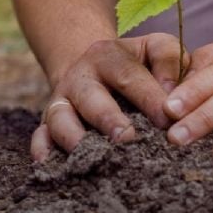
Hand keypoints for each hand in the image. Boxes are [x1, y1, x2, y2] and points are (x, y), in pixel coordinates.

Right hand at [31, 33, 187, 160]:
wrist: (94, 66)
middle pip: (91, 98)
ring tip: (95, 156)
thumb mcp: (154, 48)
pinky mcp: (48, 122)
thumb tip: (172, 97)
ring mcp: (61, 100)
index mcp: (108, 55)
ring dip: (75, 138)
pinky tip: (50, 164)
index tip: (168, 120)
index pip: (129, 75)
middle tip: (128, 139)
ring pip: (60, 118)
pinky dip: (42, 149)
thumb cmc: (136, 63)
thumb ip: (169, 61)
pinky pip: (39, 136)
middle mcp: (80, 77)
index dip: (149, 98)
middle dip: (109, 119)